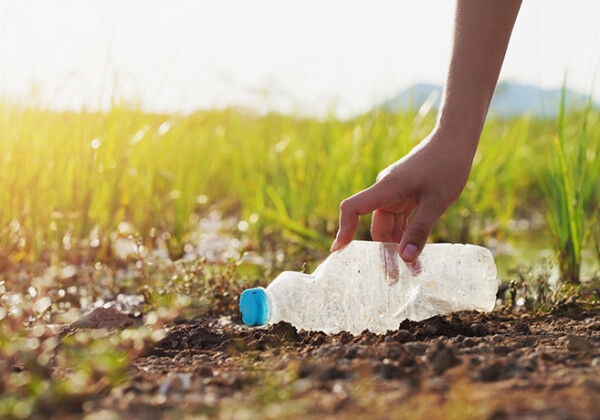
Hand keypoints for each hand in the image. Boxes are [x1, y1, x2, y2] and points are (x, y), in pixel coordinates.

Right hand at [330, 128, 475, 262]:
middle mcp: (385, 191)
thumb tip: (406, 260)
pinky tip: (417, 248)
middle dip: (384, 250)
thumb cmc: (446, 167)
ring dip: (398, 243)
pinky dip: (406, 232)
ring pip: (389, 224)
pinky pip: (400, 218)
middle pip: (376, 225)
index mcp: (385, 189)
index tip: (338, 251)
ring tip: (412, 267)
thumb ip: (419, 231)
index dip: (343, 229)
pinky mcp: (406, 193)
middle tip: (394, 277)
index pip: (352, 208)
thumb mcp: (436, 203)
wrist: (455, 140)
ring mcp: (396, 192)